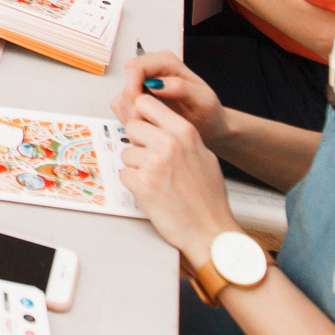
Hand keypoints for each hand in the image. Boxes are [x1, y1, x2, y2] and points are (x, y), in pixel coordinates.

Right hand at [111, 50, 226, 144]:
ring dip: (132, 113)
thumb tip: (156, 83)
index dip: (132, 86)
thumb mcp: (203, 100)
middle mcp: (152, 68)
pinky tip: (148, 126)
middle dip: (133, 103)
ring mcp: (143, 83)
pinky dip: (131, 119)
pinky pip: (122, 107)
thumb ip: (181, 88)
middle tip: (149, 120)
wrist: (209, 125)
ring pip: (122, 96)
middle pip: (126, 80)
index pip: (136, 66)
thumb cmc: (208, 112)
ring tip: (153, 126)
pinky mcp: (137, 97)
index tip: (139, 105)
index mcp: (167, 61)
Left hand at [118, 93, 240, 264]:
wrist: (210, 231)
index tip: (145, 128)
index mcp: (185, 132)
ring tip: (156, 181)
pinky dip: (133, 184)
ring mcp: (154, 163)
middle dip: (137, 143)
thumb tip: (159, 124)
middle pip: (132, 126)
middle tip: (151, 160)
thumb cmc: (208, 198)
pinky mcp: (142, 184)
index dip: (142, 117)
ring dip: (135, 166)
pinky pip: (123, 174)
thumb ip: (181, 137)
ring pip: (126, 153)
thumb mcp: (203, 155)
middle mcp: (169, 143)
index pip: (146, 103)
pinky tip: (151, 193)